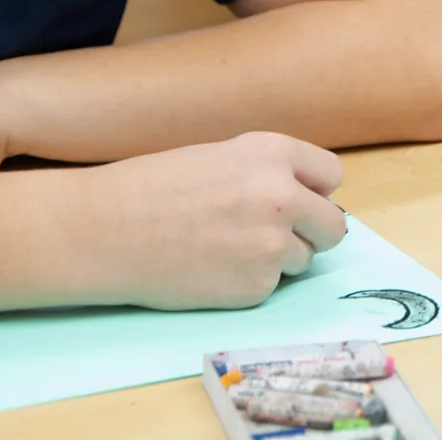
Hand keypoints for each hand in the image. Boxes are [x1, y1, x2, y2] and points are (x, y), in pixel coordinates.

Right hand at [77, 132, 346, 309]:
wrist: (108, 229)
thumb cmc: (156, 187)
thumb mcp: (222, 157)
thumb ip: (269, 173)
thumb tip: (307, 200)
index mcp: (273, 152)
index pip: (331, 175)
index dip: (313, 190)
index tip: (299, 199)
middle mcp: (283, 196)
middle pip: (333, 226)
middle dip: (311, 232)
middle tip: (275, 233)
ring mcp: (272, 245)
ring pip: (302, 259)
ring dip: (276, 258)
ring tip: (226, 246)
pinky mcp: (255, 288)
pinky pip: (270, 286)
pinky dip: (248, 281)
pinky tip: (212, 267)